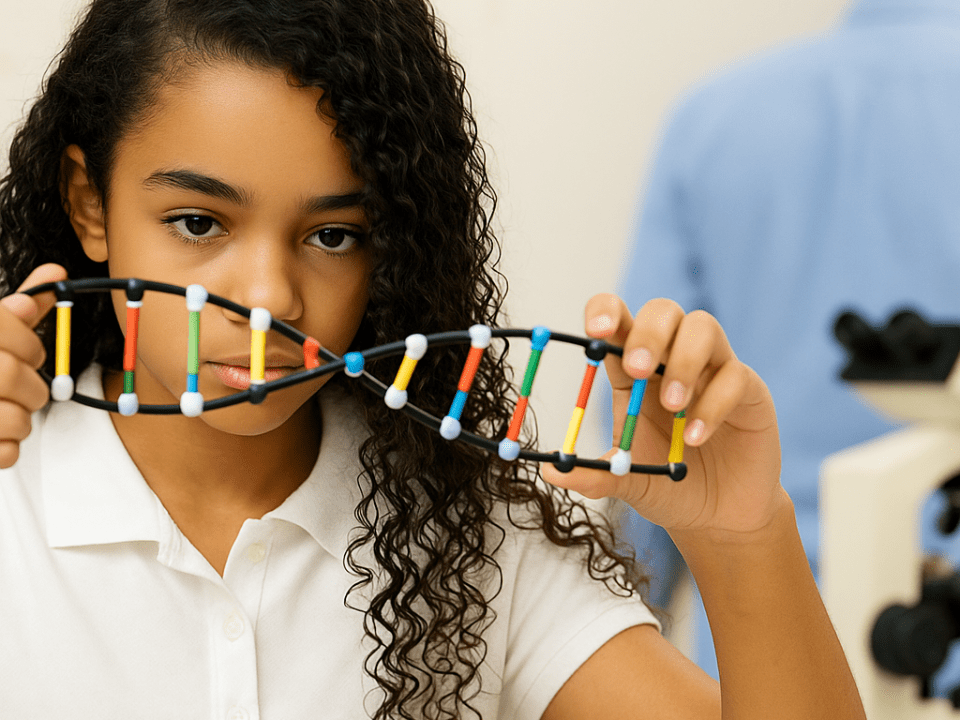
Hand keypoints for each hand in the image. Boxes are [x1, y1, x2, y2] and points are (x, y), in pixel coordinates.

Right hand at [0, 264, 68, 467]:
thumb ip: (14, 313)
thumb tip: (57, 272)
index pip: (13, 335)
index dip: (31, 348)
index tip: (27, 354)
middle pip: (13, 377)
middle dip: (31, 387)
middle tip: (19, 388)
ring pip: (17, 420)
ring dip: (20, 420)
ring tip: (1, 411)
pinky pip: (6, 453)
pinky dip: (7, 449)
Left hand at [541, 295, 781, 540]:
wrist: (718, 516)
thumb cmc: (669, 485)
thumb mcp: (627, 481)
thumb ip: (594, 475)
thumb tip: (549, 471)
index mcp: (634, 372)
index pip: (619, 321)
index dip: (606, 313)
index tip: (594, 331)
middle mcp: (672, 360)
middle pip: (662, 311)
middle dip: (647, 333)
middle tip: (636, 369)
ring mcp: (712, 370)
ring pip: (703, 326)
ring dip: (683, 360)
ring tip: (673, 404)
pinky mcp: (749, 390)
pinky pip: (735, 375)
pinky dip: (713, 403)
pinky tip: (694, 436)